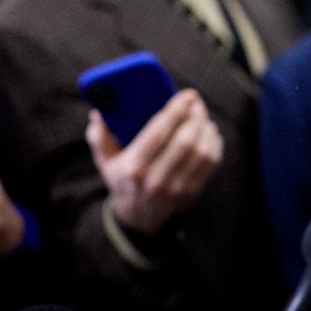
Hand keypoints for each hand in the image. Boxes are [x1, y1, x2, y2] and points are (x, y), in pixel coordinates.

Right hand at [86, 89, 222, 235]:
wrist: (139, 215)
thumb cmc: (122, 179)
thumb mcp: (105, 161)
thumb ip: (99, 137)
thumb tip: (97, 113)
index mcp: (133, 168)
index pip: (158, 132)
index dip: (175, 110)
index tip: (186, 95)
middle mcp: (155, 180)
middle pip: (185, 140)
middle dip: (195, 116)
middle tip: (196, 102)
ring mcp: (176, 188)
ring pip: (202, 150)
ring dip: (206, 127)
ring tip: (202, 116)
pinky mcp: (192, 192)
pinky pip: (211, 162)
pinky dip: (213, 142)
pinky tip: (208, 131)